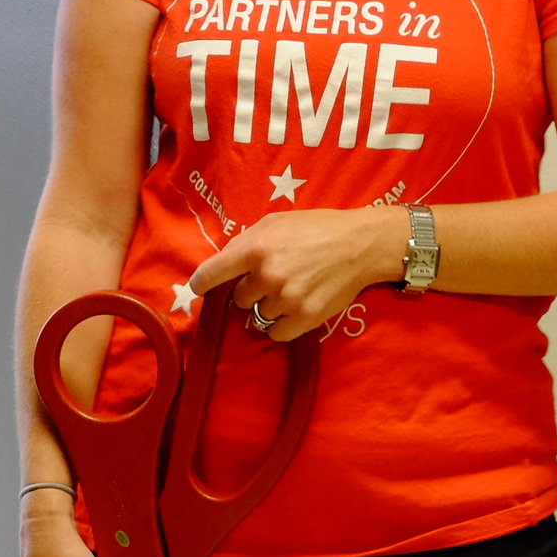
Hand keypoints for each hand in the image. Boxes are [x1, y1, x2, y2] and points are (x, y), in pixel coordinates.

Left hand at [187, 207, 405, 342]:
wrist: (359, 245)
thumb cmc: (317, 228)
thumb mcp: (275, 223)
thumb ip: (247, 242)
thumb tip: (225, 265)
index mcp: (255, 248)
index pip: (212, 274)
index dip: (201, 284)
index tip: (197, 289)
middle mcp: (267, 275)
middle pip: (239, 299)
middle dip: (251, 290)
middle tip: (274, 278)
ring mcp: (286, 299)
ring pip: (258, 316)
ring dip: (269, 307)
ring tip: (292, 289)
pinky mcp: (305, 318)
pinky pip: (276, 333)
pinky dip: (281, 325)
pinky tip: (294, 309)